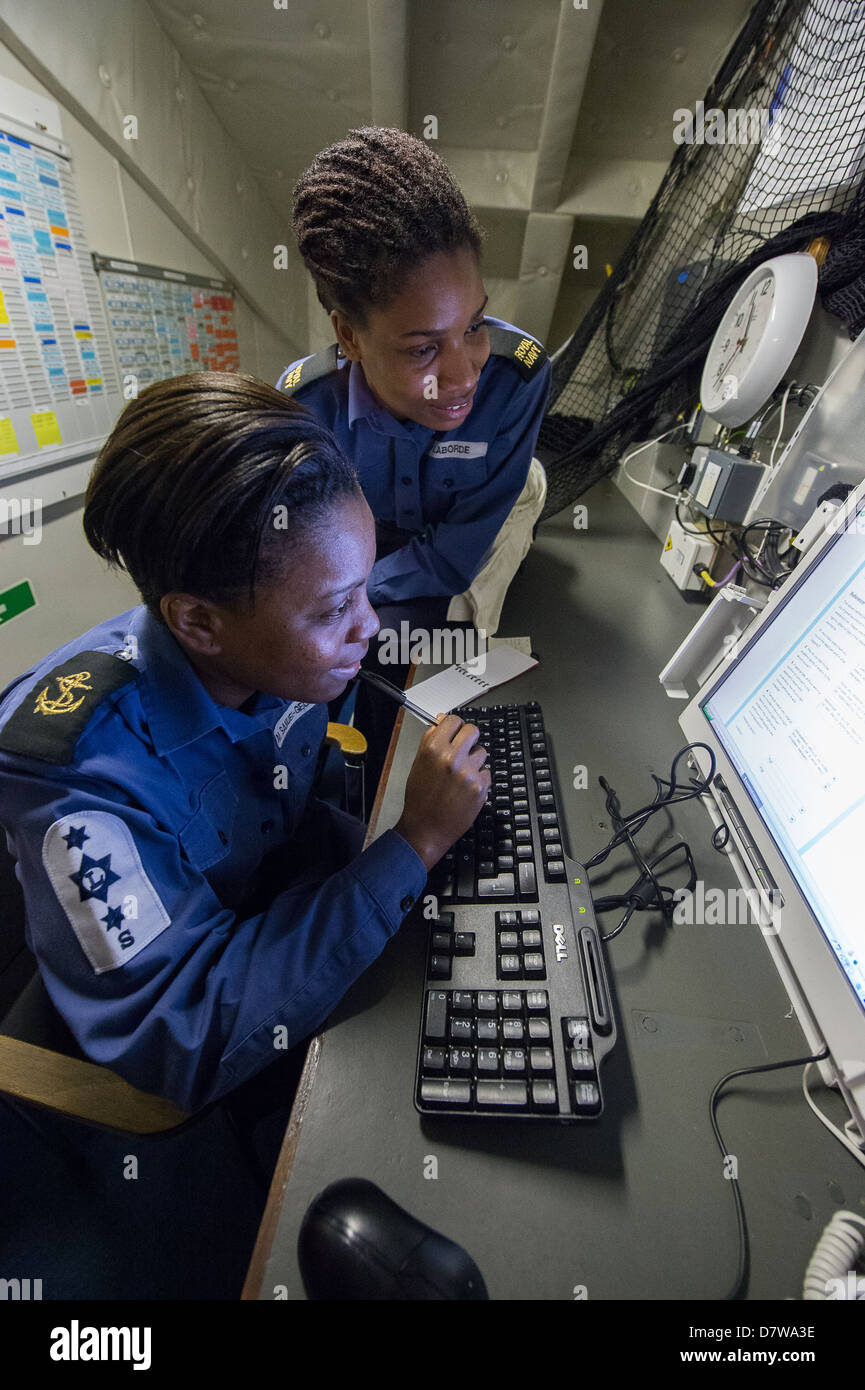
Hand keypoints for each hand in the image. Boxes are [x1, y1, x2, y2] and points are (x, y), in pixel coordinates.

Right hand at [394, 713, 489, 870]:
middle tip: (462, 749)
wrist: (426, 829)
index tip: (455, 731)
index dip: (455, 725)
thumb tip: (441, 721)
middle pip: (473, 731)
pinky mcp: (480, 787)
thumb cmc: (420, 799)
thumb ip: (430, 741)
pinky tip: (465, 789)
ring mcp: (468, 773)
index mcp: (433, 749)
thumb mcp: (418, 764)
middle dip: (468, 738)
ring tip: (460, 775)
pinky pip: (486, 773)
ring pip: (481, 753)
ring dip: (474, 761)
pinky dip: (478, 779)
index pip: (453, 720)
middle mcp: (451, 758)